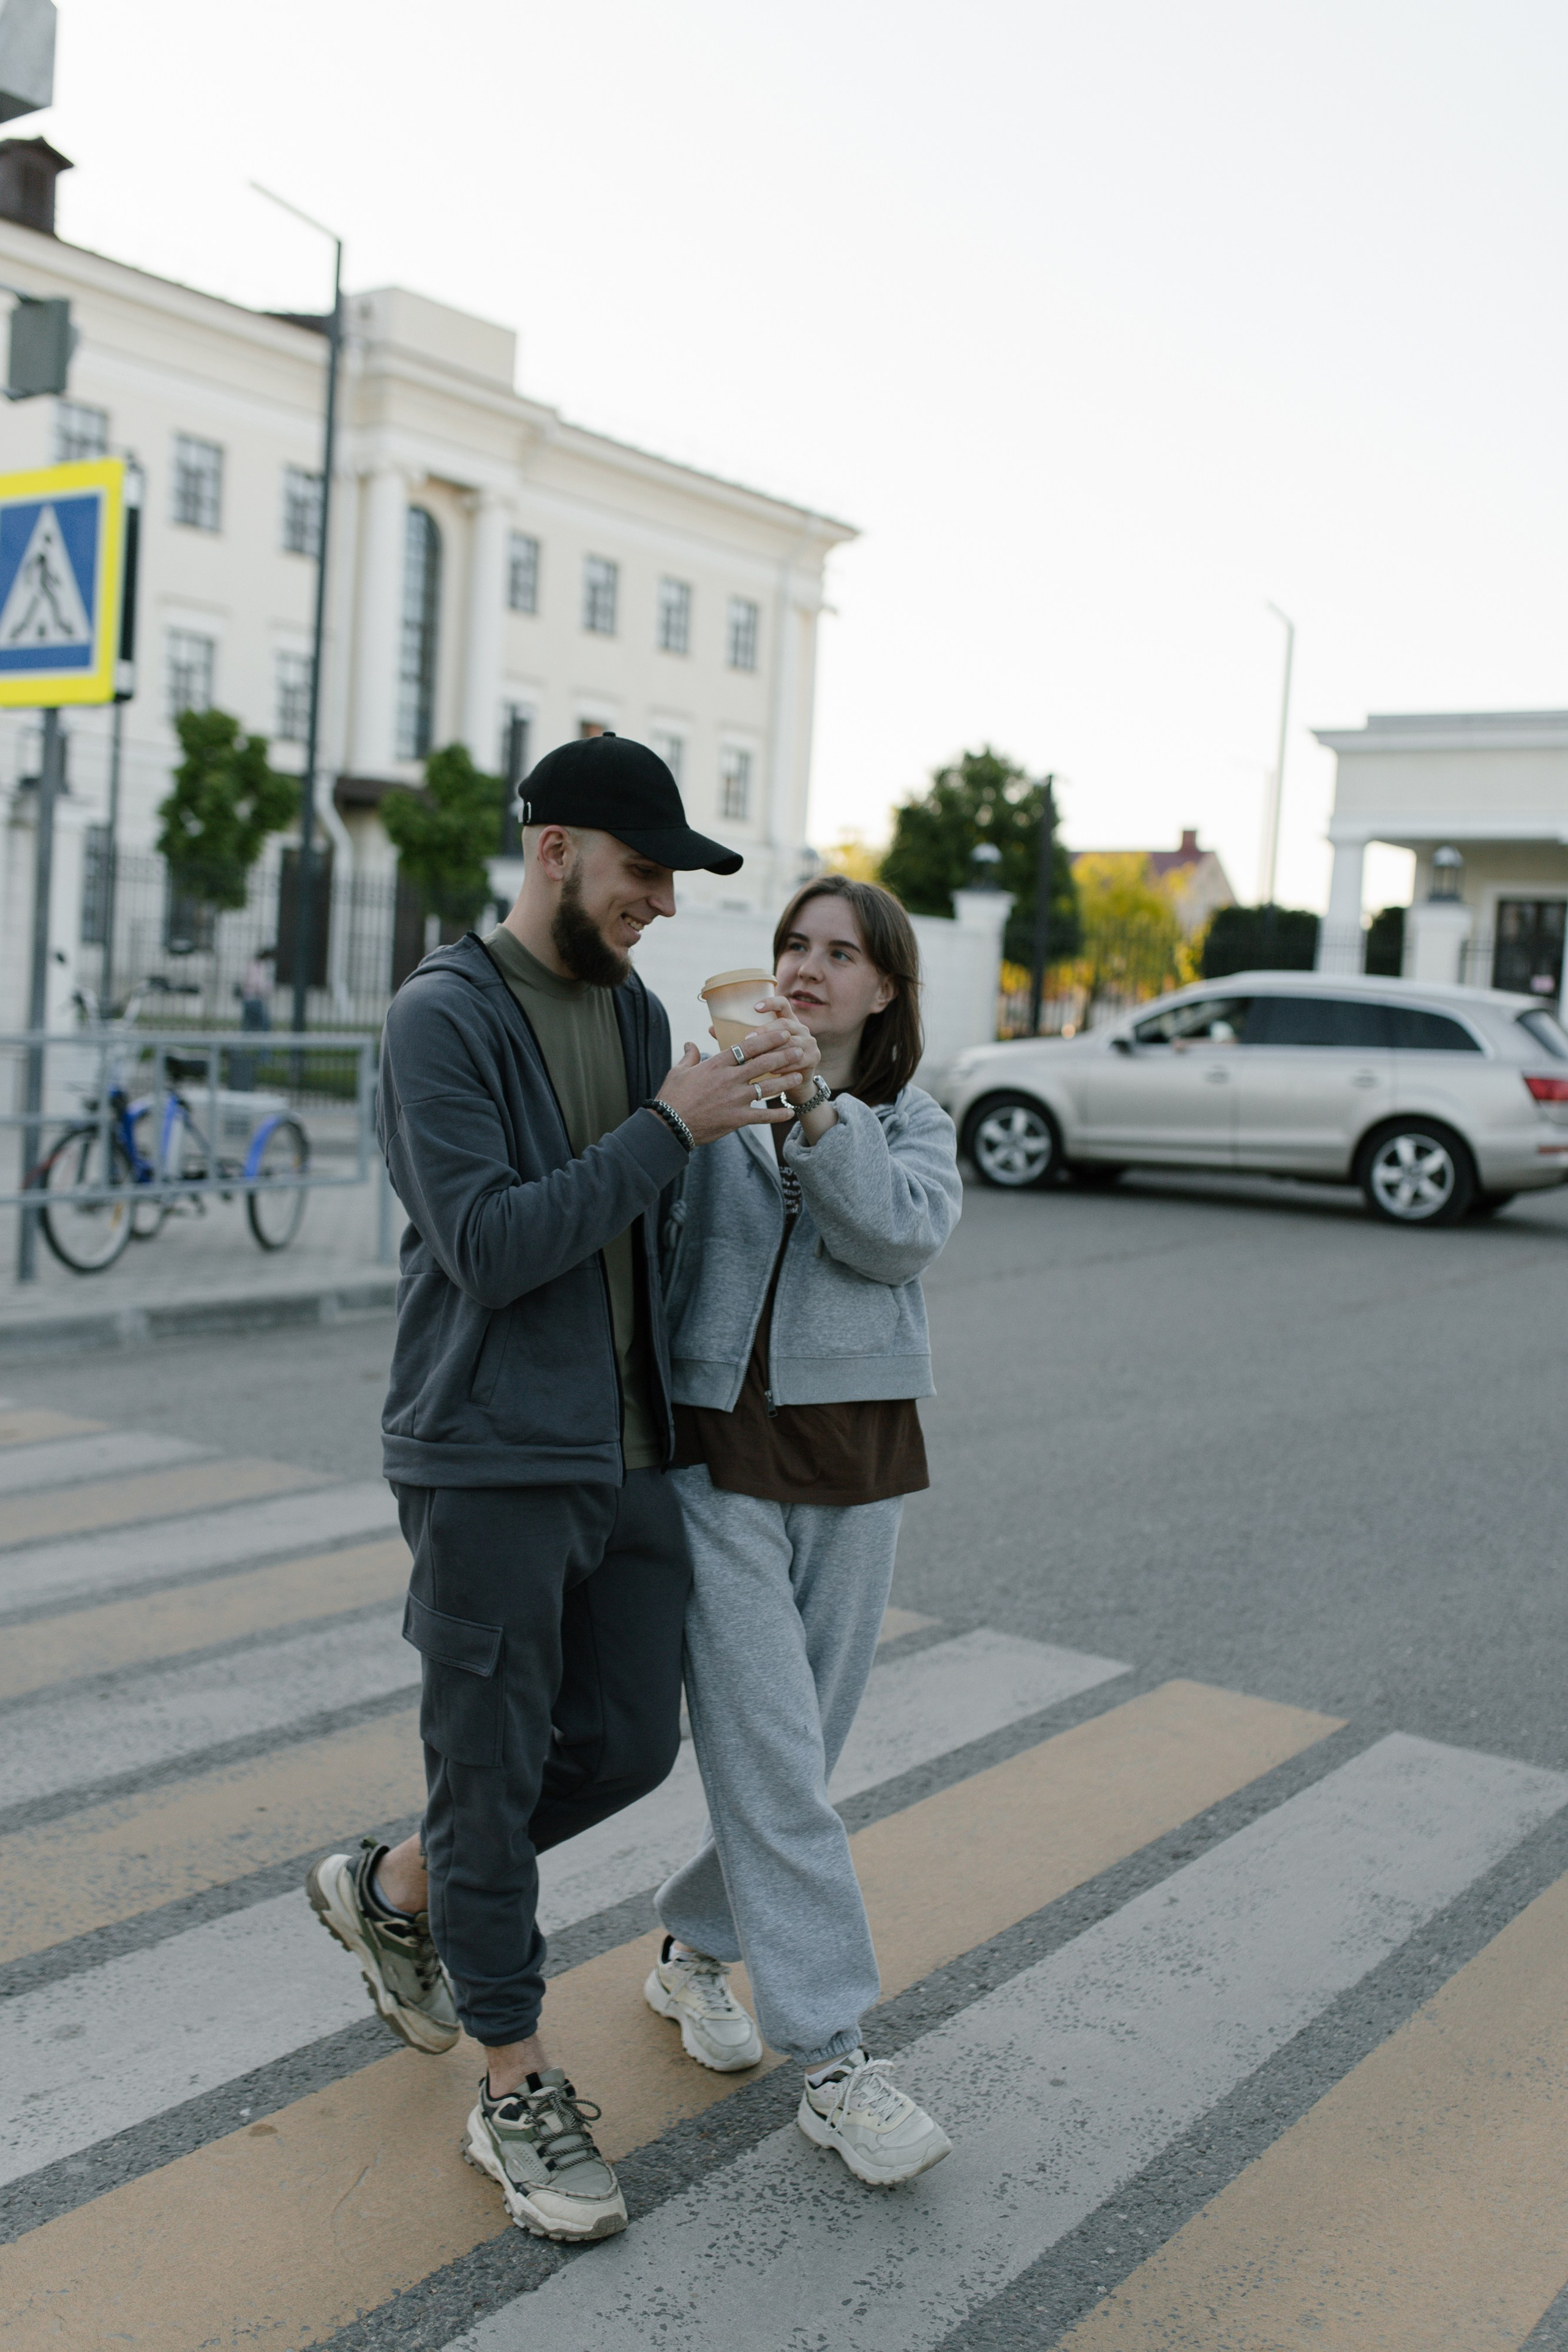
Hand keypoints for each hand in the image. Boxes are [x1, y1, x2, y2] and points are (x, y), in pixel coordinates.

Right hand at [654, 1038, 808, 1147]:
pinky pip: (762, 1116)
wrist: (670, 1125)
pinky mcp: (737, 1118)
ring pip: (767, 1087)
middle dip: (784, 1056)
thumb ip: (689, 1056)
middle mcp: (729, 1079)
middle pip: (763, 1064)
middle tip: (799, 1050)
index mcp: (717, 1065)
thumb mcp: (678, 1071)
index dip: (768, 1039)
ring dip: (785, 1081)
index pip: (748, 1047)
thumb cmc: (672, 1096)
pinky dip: (777, 1115)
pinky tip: (790, 1112)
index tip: (783, 1034)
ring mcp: (735, 1099)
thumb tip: (690, 1044)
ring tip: (799, 1075)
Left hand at [741, 992, 822, 1107]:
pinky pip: (798, 1060)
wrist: (794, 1083)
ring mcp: (809, 1042)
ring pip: (790, 1043)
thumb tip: (710, 1029)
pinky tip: (771, 1072)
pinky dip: (783, 1066)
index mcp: (787, 1020)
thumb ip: (739, 1038)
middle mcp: (801, 1028)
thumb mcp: (758, 1048)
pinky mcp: (813, 1058)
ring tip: (755, 1058)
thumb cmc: (771, 1061)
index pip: (782, 1004)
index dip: (770, 1003)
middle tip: (748, 1040)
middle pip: (785, 1024)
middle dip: (765, 1031)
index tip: (754, 1007)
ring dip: (772, 1051)